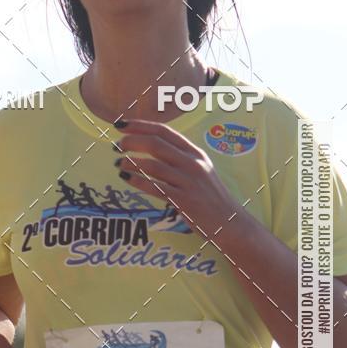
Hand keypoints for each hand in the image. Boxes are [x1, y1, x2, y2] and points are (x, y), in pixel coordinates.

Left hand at [114, 119, 237, 239]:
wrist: (230, 222)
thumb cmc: (210, 197)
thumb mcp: (200, 171)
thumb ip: (179, 158)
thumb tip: (150, 146)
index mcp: (195, 153)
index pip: (164, 131)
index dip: (140, 125)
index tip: (121, 125)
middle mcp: (193, 164)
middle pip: (156, 144)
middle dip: (131, 142)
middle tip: (116, 146)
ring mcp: (189, 182)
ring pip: (152, 165)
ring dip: (130, 162)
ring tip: (118, 164)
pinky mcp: (184, 200)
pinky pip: (154, 187)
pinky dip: (137, 181)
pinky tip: (126, 178)